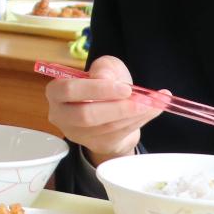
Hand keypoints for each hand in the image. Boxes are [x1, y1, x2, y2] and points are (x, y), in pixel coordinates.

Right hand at [43, 54, 159, 162]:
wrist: (113, 109)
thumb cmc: (104, 84)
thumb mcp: (104, 68)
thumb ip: (103, 68)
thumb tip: (103, 78)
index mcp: (56, 92)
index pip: (69, 91)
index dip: (97, 90)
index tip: (125, 88)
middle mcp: (62, 116)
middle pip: (86, 116)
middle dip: (118, 108)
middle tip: (143, 100)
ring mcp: (79, 134)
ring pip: (107, 127)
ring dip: (135, 115)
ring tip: (156, 102)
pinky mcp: (97, 145)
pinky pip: (120, 135)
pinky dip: (140, 121)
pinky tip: (153, 110)